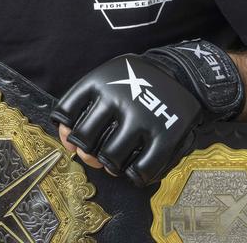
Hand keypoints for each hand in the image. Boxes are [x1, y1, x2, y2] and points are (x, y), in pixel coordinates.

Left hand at [51, 54, 200, 186]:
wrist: (180, 73)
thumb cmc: (134, 83)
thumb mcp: (106, 79)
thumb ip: (82, 106)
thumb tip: (68, 142)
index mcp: (99, 82)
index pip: (65, 114)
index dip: (66, 133)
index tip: (74, 140)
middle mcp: (118, 98)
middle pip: (84, 141)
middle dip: (87, 153)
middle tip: (98, 153)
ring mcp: (142, 117)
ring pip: (109, 159)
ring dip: (110, 165)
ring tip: (117, 160)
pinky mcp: (165, 134)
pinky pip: (140, 169)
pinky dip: (135, 175)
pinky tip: (136, 167)